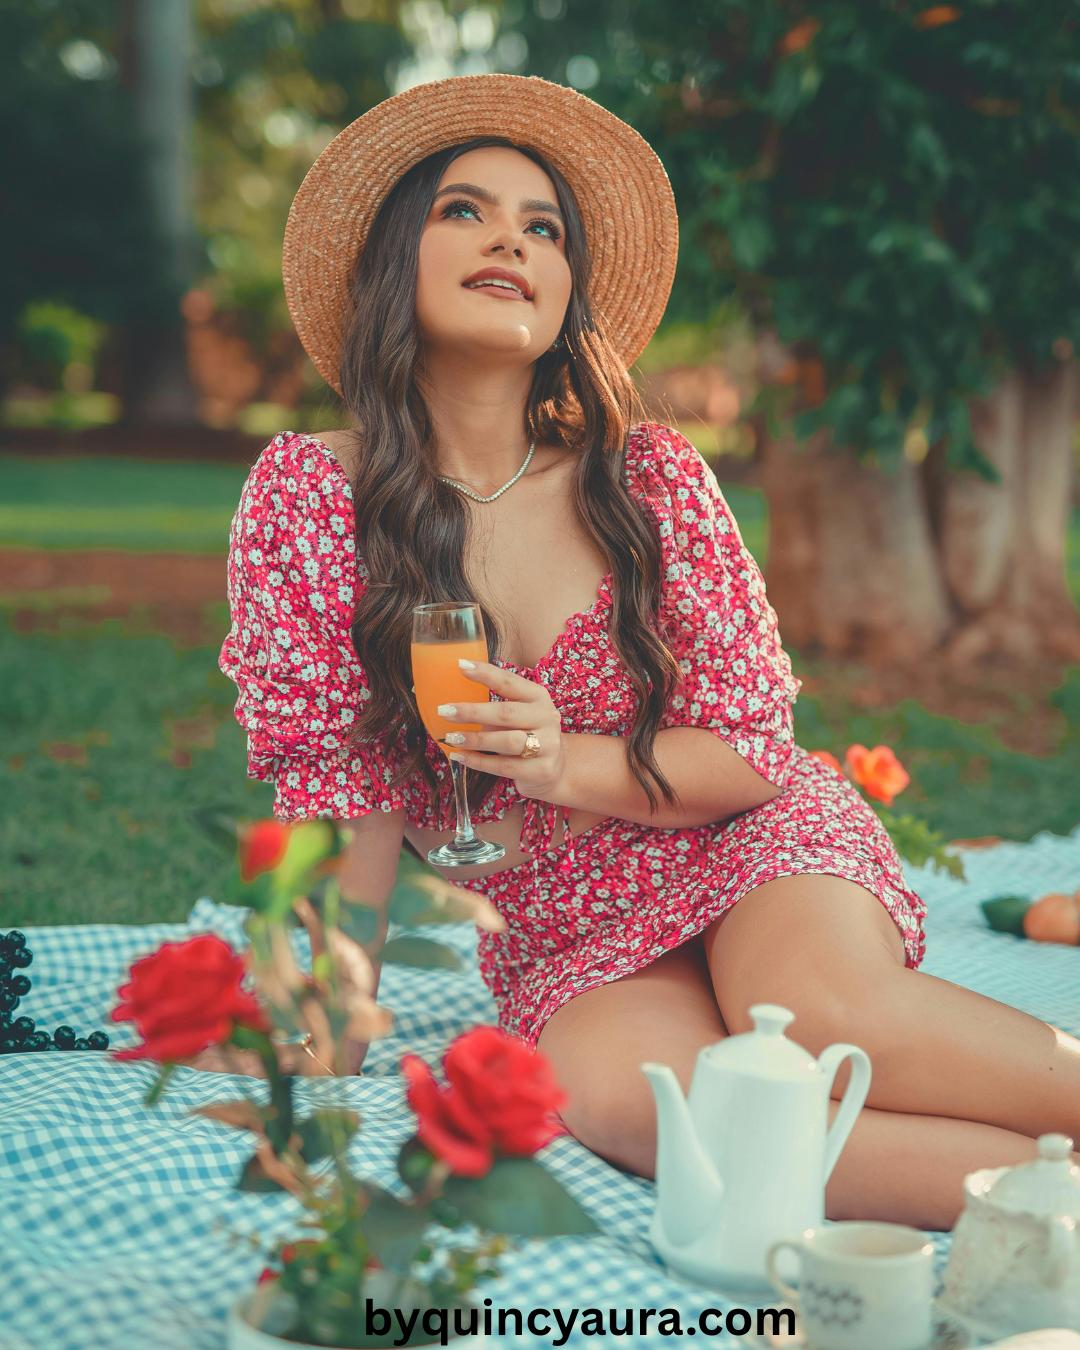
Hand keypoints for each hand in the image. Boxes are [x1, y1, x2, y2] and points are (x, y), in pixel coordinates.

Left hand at [437, 660, 565, 802]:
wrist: (556, 768)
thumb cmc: (528, 734)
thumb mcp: (520, 714)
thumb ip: (495, 708)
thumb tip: (454, 707)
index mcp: (538, 697)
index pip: (510, 682)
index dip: (486, 674)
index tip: (461, 666)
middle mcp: (546, 718)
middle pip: (506, 713)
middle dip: (472, 712)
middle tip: (444, 710)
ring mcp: (547, 745)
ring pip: (506, 741)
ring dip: (475, 739)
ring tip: (451, 737)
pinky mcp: (541, 770)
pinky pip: (504, 766)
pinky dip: (479, 761)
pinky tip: (460, 757)